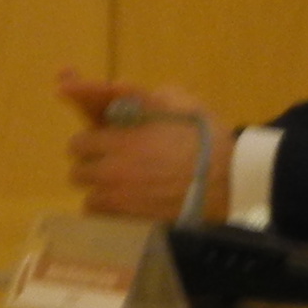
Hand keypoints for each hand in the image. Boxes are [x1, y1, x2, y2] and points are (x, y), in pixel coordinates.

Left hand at [56, 72, 218, 222]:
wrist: (230, 183)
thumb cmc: (209, 141)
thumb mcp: (184, 104)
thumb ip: (147, 96)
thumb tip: (121, 88)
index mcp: (123, 135)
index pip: (81, 139)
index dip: (86, 134)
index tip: (77, 119)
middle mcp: (113, 165)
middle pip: (79, 165)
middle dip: (93, 160)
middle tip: (115, 160)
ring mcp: (118, 194)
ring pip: (88, 192)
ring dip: (100, 186)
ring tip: (123, 186)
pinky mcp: (127, 218)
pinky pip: (101, 216)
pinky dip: (109, 210)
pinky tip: (128, 204)